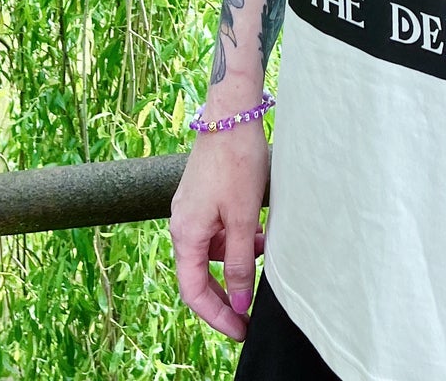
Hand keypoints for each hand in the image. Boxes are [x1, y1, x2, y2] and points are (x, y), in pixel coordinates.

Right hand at [169, 120, 269, 340]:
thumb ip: (238, 263)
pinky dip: (235, 240)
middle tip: (248, 315)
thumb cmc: (236, 162)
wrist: (231, 114)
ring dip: (234, 263)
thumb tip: (238, 301)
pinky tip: (258, 236)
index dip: (216, 316)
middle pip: (198, 275)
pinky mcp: (203, 197)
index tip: (240, 329)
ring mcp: (191, 210)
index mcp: (186, 233)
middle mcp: (182, 224)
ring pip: (210, 252)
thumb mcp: (243, 219)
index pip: (193, 291)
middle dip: (224, 297)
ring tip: (263, 261)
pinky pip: (216, 232)